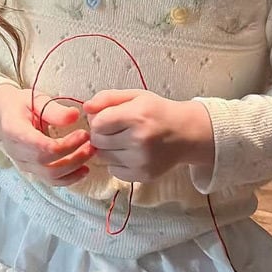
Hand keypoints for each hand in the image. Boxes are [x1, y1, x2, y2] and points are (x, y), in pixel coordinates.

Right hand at [0, 84, 95, 185]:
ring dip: (74, 168)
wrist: (3, 116)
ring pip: (50, 176)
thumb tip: (75, 116)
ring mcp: (23, 164)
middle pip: (47, 164)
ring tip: (90, 153)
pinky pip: (51, 181)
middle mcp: (17, 152)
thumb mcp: (35, 99)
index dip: (64, 145)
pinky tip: (84, 170)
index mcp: (14, 131)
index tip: (83, 133)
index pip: (40, 146)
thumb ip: (54, 110)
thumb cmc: (20, 105)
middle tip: (91, 143)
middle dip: (73, 156)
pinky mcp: (31, 170)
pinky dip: (69, 178)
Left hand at [82, 89, 213, 182]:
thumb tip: (85, 108)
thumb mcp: (134, 96)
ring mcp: (141, 161)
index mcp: (137, 116)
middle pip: (97, 141)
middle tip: (115, 129)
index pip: (98, 123)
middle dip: (101, 134)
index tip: (107, 118)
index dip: (97, 120)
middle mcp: (139, 140)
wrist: (186, 133)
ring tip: (123, 140)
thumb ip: (107, 98)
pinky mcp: (143, 175)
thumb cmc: (157, 112)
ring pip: (103, 157)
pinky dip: (116, 162)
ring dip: (108, 148)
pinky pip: (113, 171)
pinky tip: (129, 152)